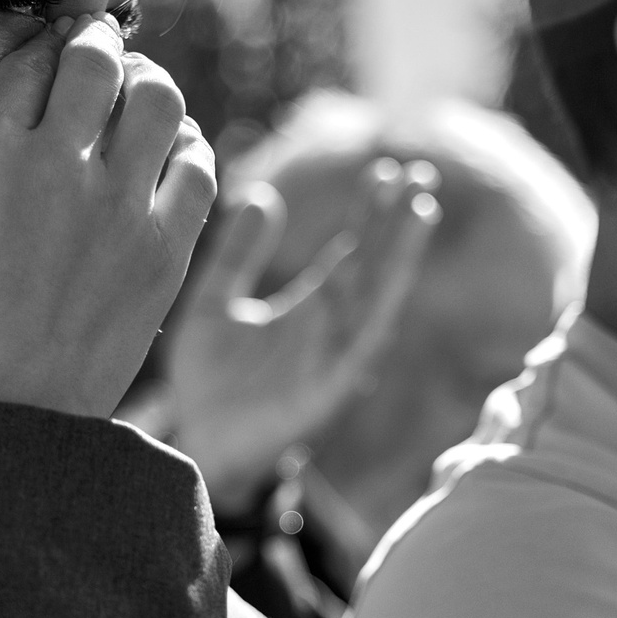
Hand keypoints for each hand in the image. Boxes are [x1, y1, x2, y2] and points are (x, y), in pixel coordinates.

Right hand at [0, 15, 215, 417]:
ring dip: (148, 86)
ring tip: (134, 96)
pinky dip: (188, 148)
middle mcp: (56, 166)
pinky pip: (197, 168)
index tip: (48, 49)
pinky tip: (167, 158)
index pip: (30, 59)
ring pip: (159, 102)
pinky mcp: (161, 254)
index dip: (42, 45)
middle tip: (93, 56)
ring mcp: (117, 209)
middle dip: (97, 46)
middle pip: (99, 62)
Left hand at [168, 159, 440, 507]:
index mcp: (309, 309)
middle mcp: (329, 330)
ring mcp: (332, 358)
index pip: (351, 252)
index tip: (386, 171)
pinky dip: (377, 311)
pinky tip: (393, 277)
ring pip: (377, 298)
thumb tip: (263, 196)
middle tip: (420, 173)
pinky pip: (359, 347)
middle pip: (375, 267)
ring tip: (420, 209)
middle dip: (399, 223)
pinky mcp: (326, 390)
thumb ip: (237, 256)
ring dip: (401, 256)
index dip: (370, 213)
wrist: (196, 447)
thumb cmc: (207, 384)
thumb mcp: (215, 304)